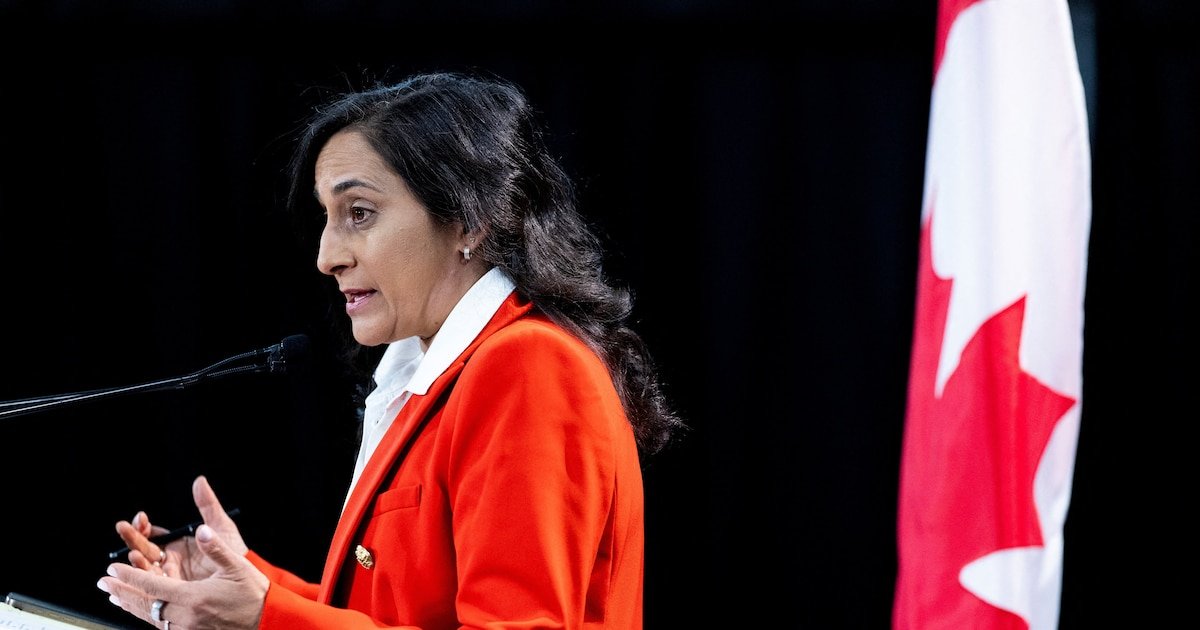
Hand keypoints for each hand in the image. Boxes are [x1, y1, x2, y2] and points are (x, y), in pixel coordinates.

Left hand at [98, 523, 268, 629]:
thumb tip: (201, 530)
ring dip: (130, 606)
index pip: (153, 586)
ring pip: (150, 618)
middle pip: (145, 605)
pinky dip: (146, 616)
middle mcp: (187, 616)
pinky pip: (162, 626)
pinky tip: (141, 610)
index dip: (130, 577)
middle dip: (121, 592)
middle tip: (103, 583)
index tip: (113, 570)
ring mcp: (188, 628)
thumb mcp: (237, 566)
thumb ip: (216, 548)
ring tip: (114, 597)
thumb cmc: (253, 592)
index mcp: (195, 598)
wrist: (266, 619)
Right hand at [113, 475, 248, 581]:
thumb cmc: (234, 553)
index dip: (143, 526)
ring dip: (136, 559)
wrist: (246, 581)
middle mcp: (169, 560)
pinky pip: (152, 587)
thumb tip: (200, 481)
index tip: (140, 518)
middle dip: (132, 537)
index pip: (153, 533)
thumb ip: (208, 505)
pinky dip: (142, 581)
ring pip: (145, 567)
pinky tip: (137, 575)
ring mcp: (169, 577)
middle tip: (124, 528)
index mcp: (177, 544)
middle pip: (143, 548)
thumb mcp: (220, 526)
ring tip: (134, 553)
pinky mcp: (172, 593)